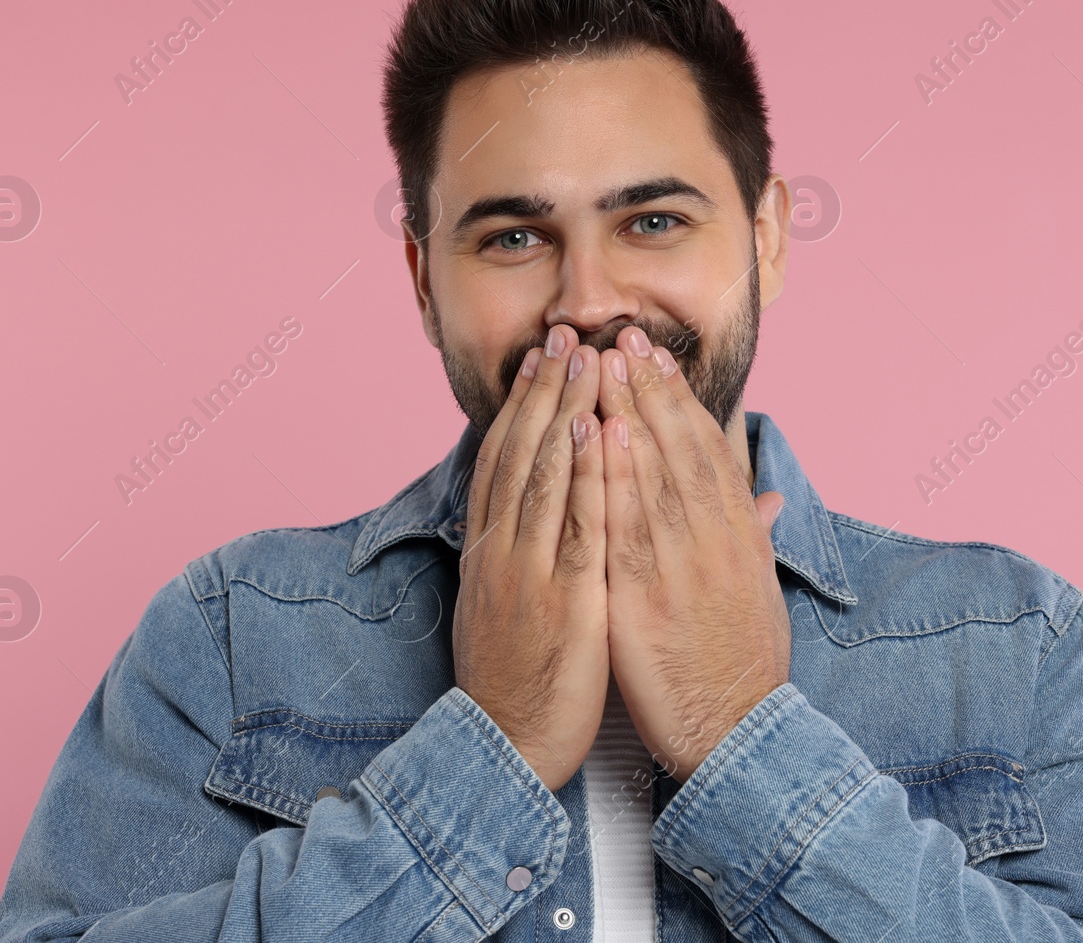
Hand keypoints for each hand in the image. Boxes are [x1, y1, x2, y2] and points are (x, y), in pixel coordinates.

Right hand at [452, 323, 609, 791]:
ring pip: (541, 474)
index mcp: (491, 551)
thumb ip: (526, 559)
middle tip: (563, 334)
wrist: (503, 748)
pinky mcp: (559, 598)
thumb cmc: (516, 681)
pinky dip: (580, 473)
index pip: (505, 462)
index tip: (542, 360)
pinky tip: (591, 431)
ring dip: (561, 410)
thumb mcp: (511, 609)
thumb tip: (532, 524)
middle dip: (544, 390)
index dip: (524, 406)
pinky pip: (571, 524)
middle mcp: (501, 550)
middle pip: (519, 454)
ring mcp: (526, 571)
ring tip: (581, 358)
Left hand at [596, 325, 791, 783]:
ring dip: (630, 411)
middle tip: (626, 336)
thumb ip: (758, 538)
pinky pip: (625, 522)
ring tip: (608, 361)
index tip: (660, 359)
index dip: (681, 400)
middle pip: (680, 447)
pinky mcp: (645, 594)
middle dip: (652, 387)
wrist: (736, 732)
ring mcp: (680, 563)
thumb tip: (769, 499)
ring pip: (653, 471)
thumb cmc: (745, 666)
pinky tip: (600, 433)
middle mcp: (714, 539)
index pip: (709, 450)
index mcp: (740, 536)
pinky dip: (614, 473)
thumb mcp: (762, 593)